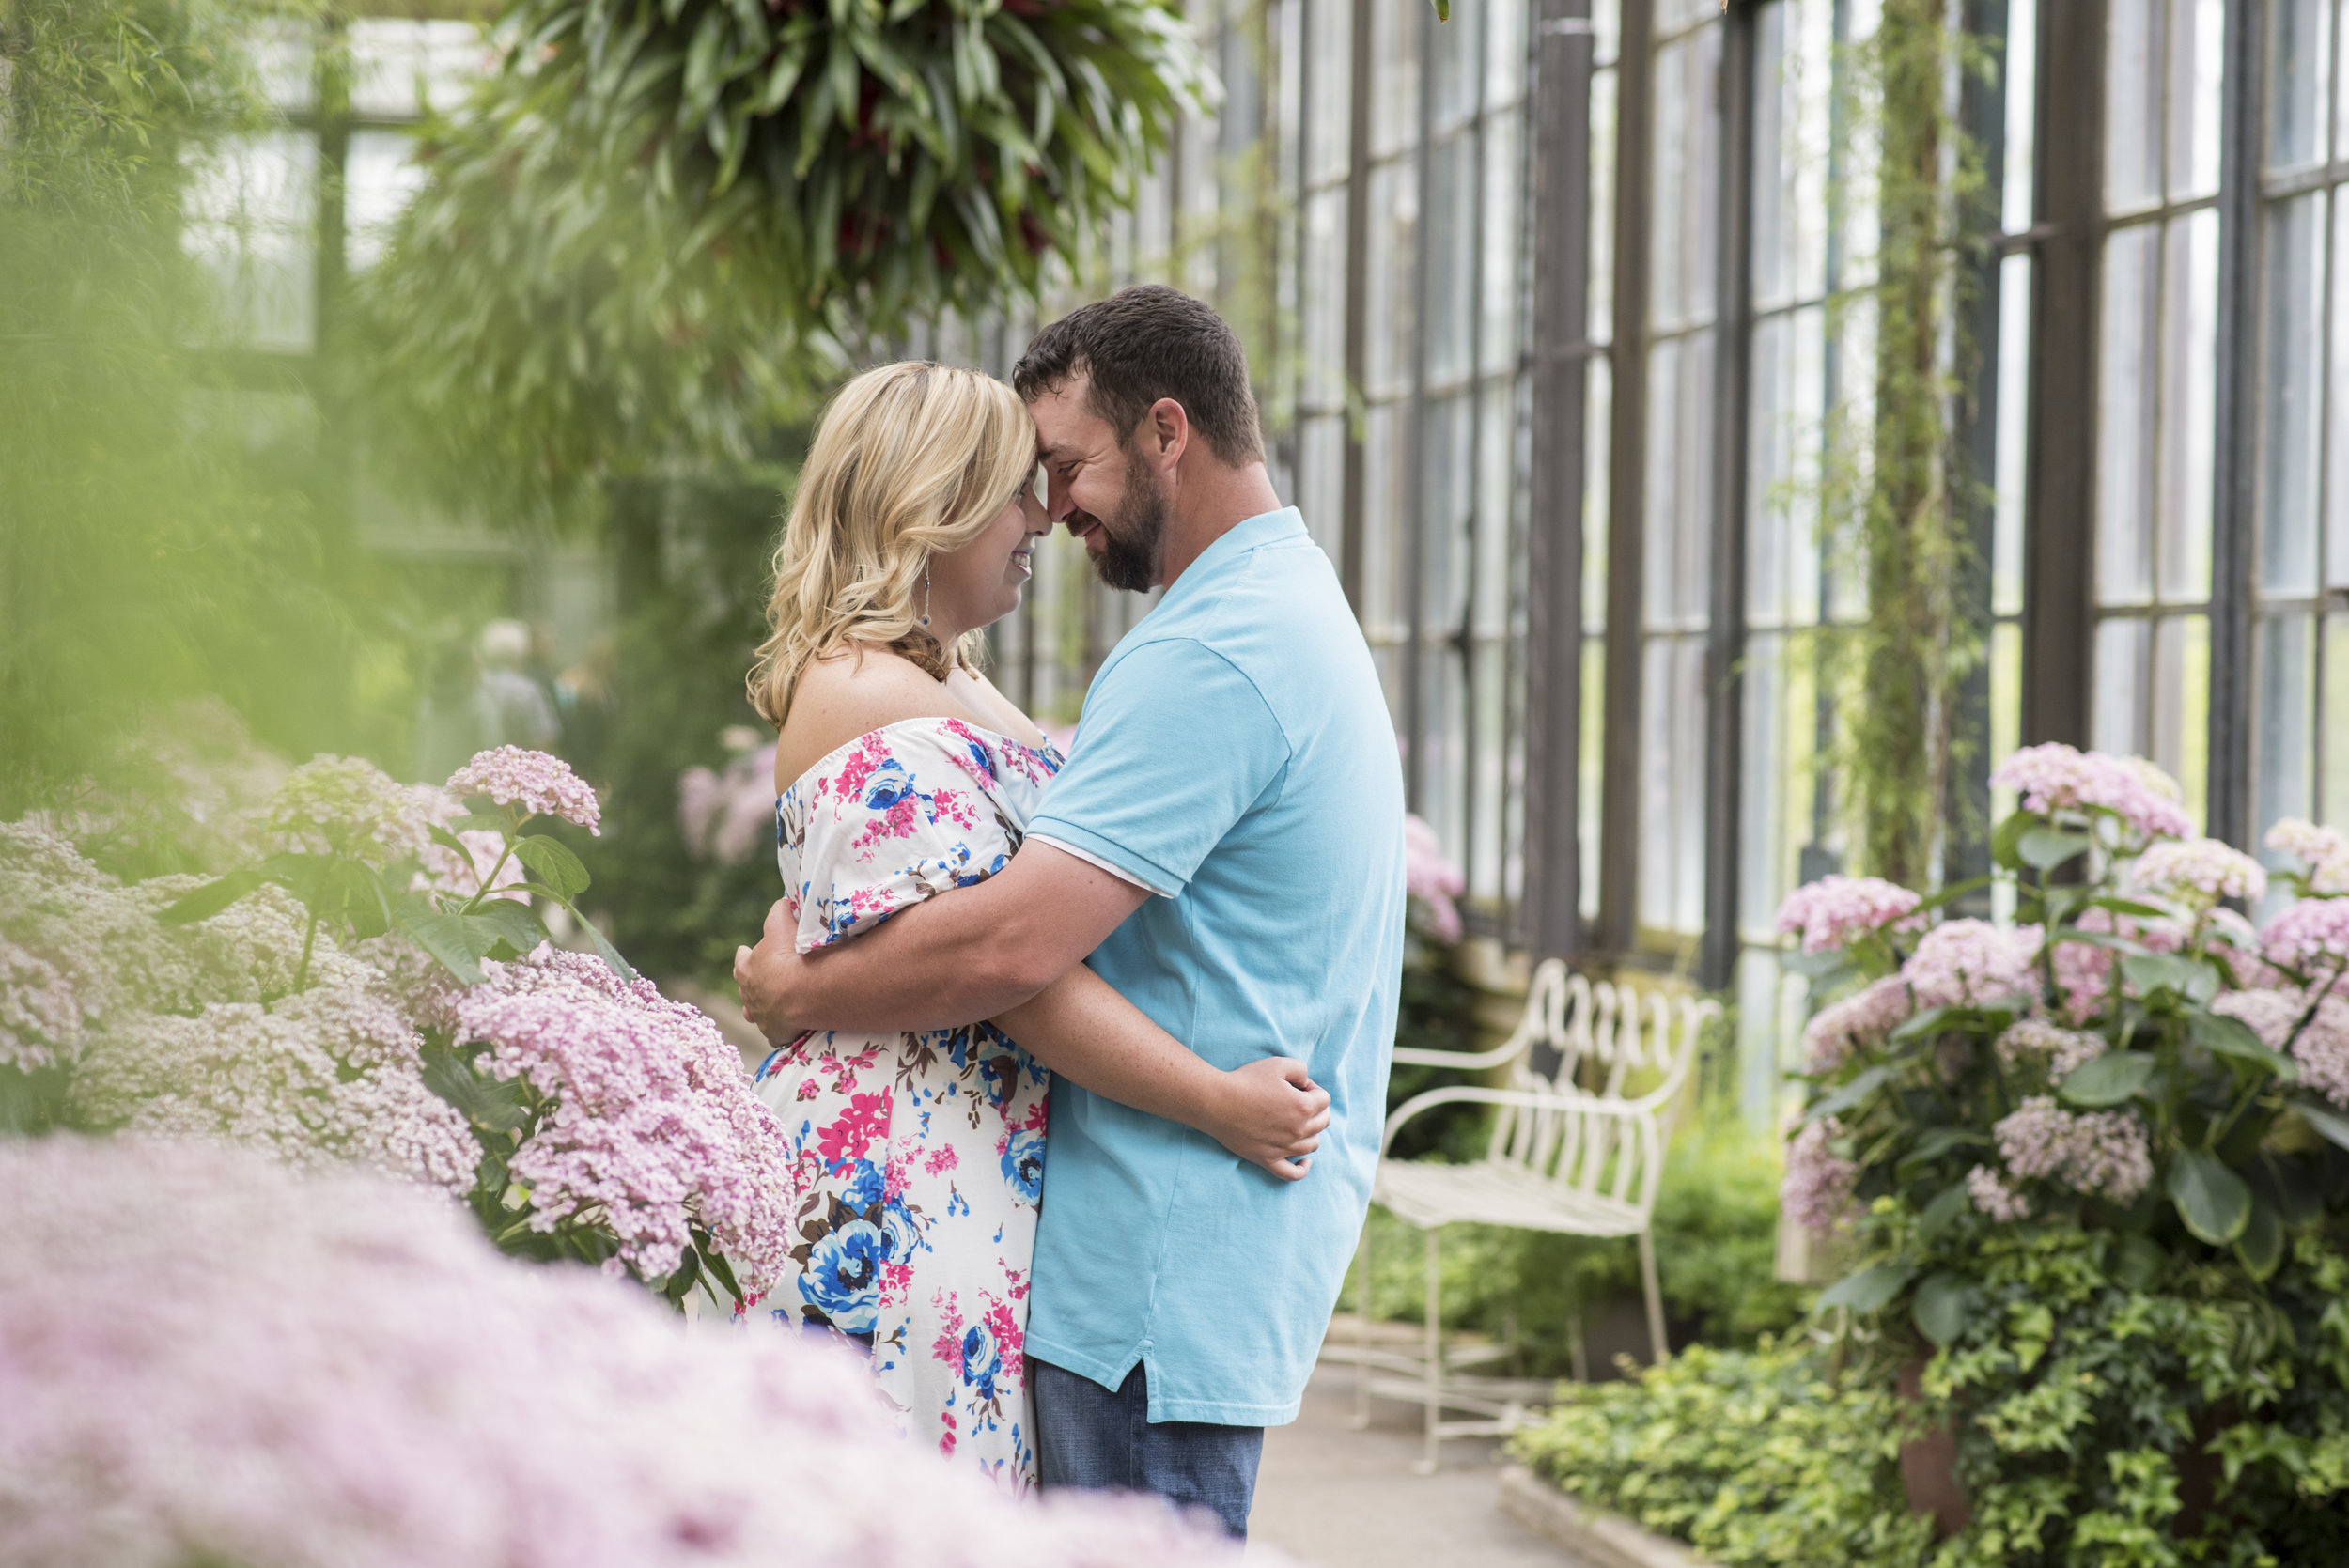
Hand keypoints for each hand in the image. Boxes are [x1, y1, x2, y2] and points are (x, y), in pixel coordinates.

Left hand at [733, 898, 806, 1043]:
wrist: (803, 992)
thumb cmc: (792, 955)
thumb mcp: (783, 923)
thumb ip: (779, 911)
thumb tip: (781, 901)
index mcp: (747, 967)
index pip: (742, 959)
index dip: (745, 955)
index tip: (745, 951)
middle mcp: (749, 993)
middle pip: (745, 987)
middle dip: (750, 983)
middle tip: (757, 979)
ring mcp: (760, 1016)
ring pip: (754, 1012)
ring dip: (758, 1008)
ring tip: (762, 1008)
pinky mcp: (774, 1033)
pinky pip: (774, 1031)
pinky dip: (777, 1027)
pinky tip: (783, 1027)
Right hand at [1209, 1056, 1331, 1181]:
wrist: (1217, 1102)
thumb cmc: (1246, 1081)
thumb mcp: (1278, 1063)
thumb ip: (1302, 1070)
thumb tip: (1306, 1084)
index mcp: (1303, 1107)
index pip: (1324, 1099)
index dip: (1312, 1088)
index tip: (1296, 1085)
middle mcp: (1298, 1130)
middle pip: (1323, 1122)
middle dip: (1315, 1108)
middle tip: (1295, 1100)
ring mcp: (1284, 1148)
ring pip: (1312, 1145)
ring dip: (1310, 1131)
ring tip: (1296, 1121)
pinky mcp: (1268, 1159)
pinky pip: (1292, 1173)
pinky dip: (1302, 1169)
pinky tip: (1304, 1161)